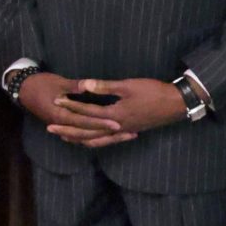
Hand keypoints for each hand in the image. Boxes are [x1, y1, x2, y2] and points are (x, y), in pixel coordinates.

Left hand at [65, 77, 188, 140]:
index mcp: (114, 115)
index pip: (87, 112)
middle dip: (67, 130)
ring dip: (79, 138)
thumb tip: (84, 85)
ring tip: (64, 137)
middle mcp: (116, 127)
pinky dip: (95, 141)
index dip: (71, 105)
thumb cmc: (153, 92)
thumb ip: (105, 86)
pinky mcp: (129, 131)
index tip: (56, 100)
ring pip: (96, 140)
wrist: (176, 104)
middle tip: (49, 128)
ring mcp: (123, 132)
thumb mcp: (128, 86)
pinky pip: (107, 141)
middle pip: (87, 132)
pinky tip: (90, 139)